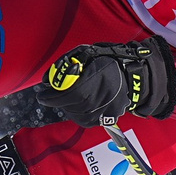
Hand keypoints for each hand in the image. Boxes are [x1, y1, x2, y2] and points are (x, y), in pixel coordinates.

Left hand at [39, 36, 175, 126]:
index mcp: (100, 77)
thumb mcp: (87, 54)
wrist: (132, 76)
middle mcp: (105, 96)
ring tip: (65, 98)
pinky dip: (76, 112)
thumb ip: (67, 64)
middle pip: (72, 104)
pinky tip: (77, 104)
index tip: (42, 94)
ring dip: (66, 106)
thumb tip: (47, 79)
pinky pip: (85, 120)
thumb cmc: (107, 61)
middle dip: (57, 101)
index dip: (53, 96)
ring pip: (76, 114)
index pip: (71, 93)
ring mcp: (107, 110)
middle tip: (49, 96)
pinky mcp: (107, 119)